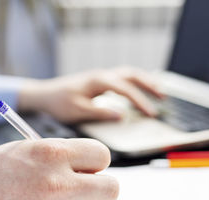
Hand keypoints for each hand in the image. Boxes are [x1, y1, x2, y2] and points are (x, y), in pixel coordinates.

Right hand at [0, 138, 118, 199]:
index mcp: (52, 153)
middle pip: (111, 188)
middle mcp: (57, 182)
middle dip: (103, 185)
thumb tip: (88, 163)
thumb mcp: (26, 148)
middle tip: (88, 183)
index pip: (102, 154)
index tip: (90, 164)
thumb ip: (60, 154)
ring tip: (58, 198)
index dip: (97, 160)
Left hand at [18, 66, 163, 122]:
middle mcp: (102, 75)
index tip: (151, 114)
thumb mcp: (78, 111)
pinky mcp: (100, 81)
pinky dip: (135, 83)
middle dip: (149, 85)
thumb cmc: (59, 103)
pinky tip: (140, 92)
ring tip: (158, 93)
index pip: (126, 89)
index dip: (140, 101)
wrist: (46, 94)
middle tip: (163, 97)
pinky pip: (122, 78)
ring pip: (129, 74)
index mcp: (98, 81)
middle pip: (132, 75)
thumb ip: (100, 112)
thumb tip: (122, 115)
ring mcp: (101, 76)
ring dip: (144, 82)